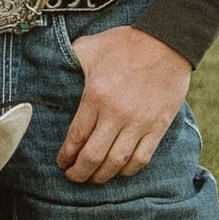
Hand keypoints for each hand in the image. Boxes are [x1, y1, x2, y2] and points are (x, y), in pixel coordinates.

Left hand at [56, 25, 191, 183]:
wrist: (168, 41)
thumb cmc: (126, 43)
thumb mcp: (90, 46)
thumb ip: (69, 60)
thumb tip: (51, 68)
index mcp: (96, 96)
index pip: (76, 137)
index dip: (66, 156)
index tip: (62, 162)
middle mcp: (116, 113)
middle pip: (93, 157)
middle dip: (79, 173)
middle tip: (73, 177)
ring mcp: (139, 122)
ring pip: (116, 163)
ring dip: (102, 176)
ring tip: (94, 178)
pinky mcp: (158, 126)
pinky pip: (141, 158)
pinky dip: (128, 170)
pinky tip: (120, 171)